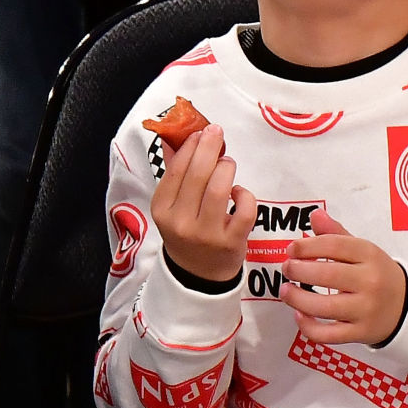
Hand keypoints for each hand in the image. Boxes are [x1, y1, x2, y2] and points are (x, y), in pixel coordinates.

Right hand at [153, 125, 257, 281]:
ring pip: (219, 189)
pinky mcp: (230, 242)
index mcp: (162, 209)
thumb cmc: (187, 232)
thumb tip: (175, 138)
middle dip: (209, 148)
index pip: (175, 170)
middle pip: (197, 175)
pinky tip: (239, 192)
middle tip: (217, 134)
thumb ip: (174, 173)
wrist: (198, 275)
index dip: (190, 146)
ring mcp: (206, 234)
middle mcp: (181, 222)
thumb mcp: (172, 207)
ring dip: (226, 168)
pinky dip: (245, 194)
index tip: (200, 132)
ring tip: (227, 163)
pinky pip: (244, 209)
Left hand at [283, 208, 407, 346]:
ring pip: (324, 307)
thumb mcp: (363, 251)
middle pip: (327, 275)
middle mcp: (370, 282)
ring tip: (286, 291)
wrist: (407, 307)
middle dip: (299, 270)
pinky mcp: (360, 333)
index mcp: (371, 256)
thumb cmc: (377, 275)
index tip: (292, 249)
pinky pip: (327, 334)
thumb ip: (337, 234)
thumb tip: (315, 215)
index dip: (308, 246)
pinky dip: (308, 327)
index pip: (335, 245)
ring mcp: (366, 310)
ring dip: (297, 299)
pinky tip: (299, 315)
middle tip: (287, 268)